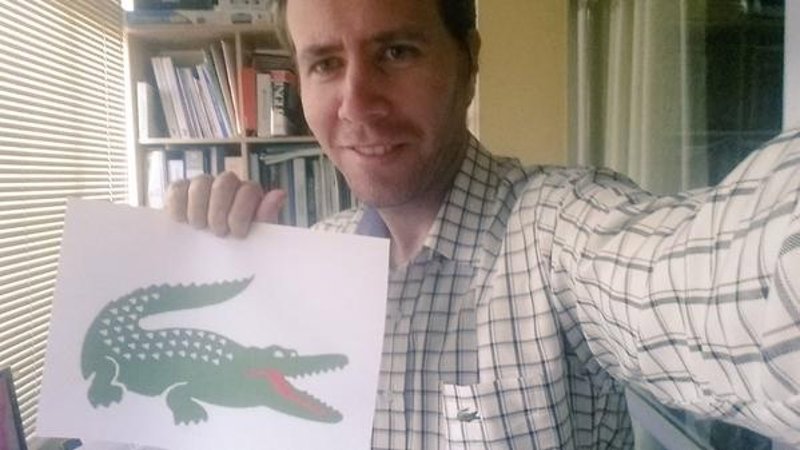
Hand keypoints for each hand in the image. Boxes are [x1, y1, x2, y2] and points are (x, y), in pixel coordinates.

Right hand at [164, 171, 286, 237]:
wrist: (205, 260)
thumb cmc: (236, 247)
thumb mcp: (254, 238)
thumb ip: (266, 218)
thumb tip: (279, 193)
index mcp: (249, 195)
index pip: (249, 189)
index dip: (242, 211)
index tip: (237, 233)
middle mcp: (227, 186)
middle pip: (225, 181)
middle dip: (221, 210)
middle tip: (218, 232)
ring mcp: (202, 186)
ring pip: (201, 182)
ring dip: (200, 208)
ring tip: (200, 228)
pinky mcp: (179, 192)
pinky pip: (177, 188)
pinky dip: (179, 205)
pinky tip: (182, 222)